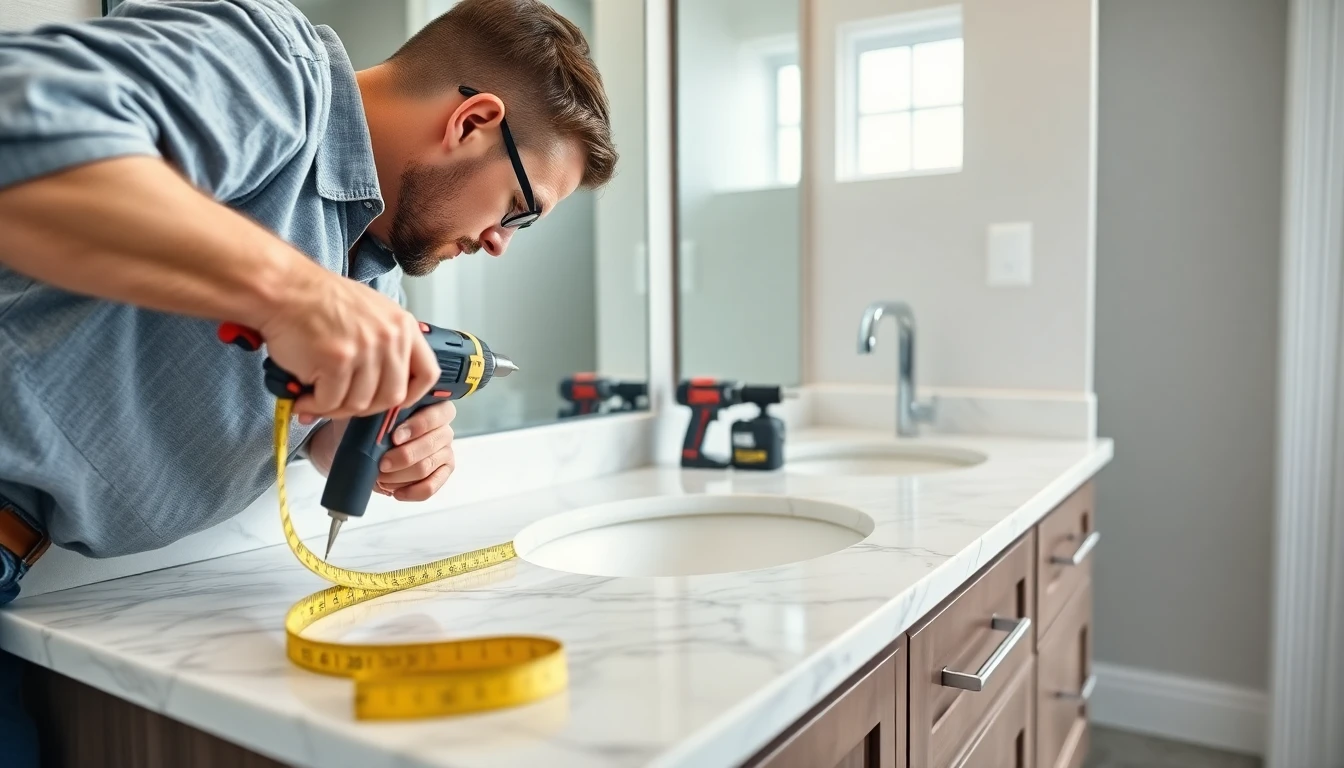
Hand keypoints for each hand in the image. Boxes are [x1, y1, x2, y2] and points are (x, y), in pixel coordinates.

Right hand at [261, 263, 438, 421]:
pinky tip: (303, 397)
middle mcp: (389, 337)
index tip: (395, 403)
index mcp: (402, 325)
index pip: (427, 373)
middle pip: (392, 396)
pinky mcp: (338, 361)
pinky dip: (315, 405)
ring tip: (316, 397)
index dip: (412, 396)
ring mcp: (365, 349)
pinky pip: (331, 402)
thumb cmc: (318, 300)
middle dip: (365, 407)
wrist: (284, 289)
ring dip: (335, 407)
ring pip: (360, 403)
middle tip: (342, 403)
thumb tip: (383, 385)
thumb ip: (385, 345)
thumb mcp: (370, 312)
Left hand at [375, 401, 456, 501]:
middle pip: (429, 445)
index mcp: (433, 407)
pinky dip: (411, 492)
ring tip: (381, 478)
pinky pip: (430, 487)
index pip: (435, 415)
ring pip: (426, 467)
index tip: (394, 438)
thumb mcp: (375, 416)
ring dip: (400, 476)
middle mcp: (444, 429)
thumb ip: (383, 417)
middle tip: (382, 464)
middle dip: (403, 457)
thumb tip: (381, 427)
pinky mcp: (441, 474)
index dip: (416, 427)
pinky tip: (395, 492)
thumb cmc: (372, 429)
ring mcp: (445, 452)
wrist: (367, 449)